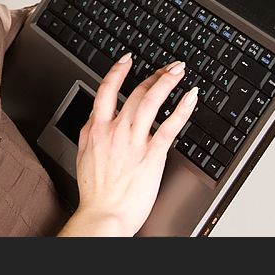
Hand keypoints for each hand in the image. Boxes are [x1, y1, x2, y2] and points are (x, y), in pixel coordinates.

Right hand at [57, 54, 196, 236]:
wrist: (103, 214)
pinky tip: (190, 97)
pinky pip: (170, 125)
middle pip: (135, 92)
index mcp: (96, 129)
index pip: (106, 90)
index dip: (117, 70)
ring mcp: (133, 141)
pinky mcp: (152, 155)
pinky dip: (182, 108)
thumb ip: (91, 134)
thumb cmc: (95, 192)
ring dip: (166, 81)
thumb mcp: (84, 155)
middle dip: (153, 74)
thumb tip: (95, 121)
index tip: (127, 59)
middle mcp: (114, 130)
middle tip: (167, 66)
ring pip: (151, 101)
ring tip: (178, 71)